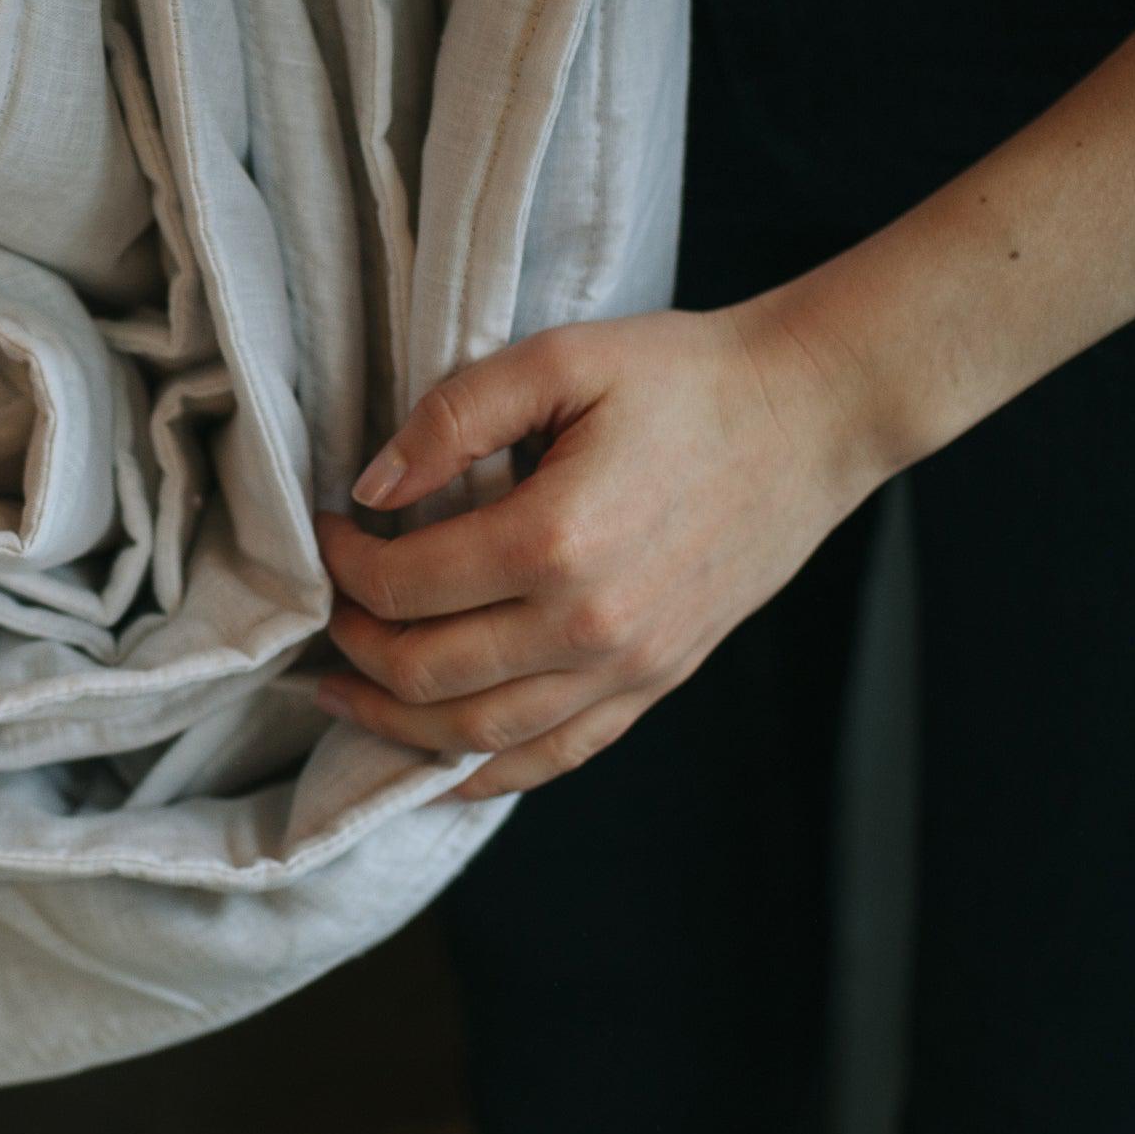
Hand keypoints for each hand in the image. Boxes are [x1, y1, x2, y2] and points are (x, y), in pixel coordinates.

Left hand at [312, 298, 891, 799]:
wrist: (807, 414)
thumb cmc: (684, 377)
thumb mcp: (559, 360)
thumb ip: (453, 418)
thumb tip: (371, 489)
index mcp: (556, 538)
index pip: (405, 584)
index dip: (344, 564)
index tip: (330, 528)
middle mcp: (590, 624)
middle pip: (428, 673)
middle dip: (356, 647)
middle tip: (328, 612)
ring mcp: (629, 667)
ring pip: (480, 737)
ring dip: (396, 725)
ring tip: (346, 696)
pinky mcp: (656, 684)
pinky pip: (556, 757)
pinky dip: (485, 773)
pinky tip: (437, 764)